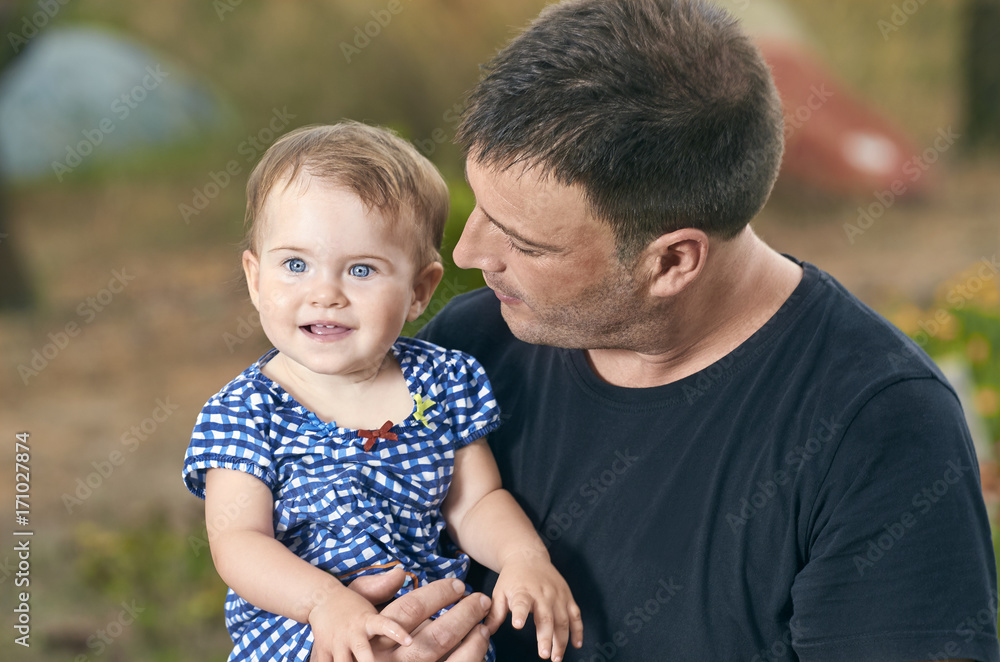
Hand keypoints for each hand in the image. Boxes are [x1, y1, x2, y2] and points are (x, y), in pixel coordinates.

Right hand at [308, 584, 411, 661]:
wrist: (320, 600)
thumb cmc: (353, 605)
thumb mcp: (371, 595)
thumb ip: (387, 588)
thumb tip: (401, 572)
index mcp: (367, 620)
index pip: (384, 625)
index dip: (396, 632)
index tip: (409, 641)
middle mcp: (352, 633)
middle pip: (362, 652)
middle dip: (369, 661)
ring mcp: (337, 644)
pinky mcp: (322, 652)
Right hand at [349, 568, 491, 661]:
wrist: (338, 660)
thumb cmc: (348, 630)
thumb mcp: (354, 607)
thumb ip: (375, 588)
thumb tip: (401, 573)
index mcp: (373, 633)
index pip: (412, 608)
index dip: (439, 594)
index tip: (458, 585)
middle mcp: (386, 658)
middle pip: (434, 635)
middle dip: (463, 615)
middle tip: (481, 600)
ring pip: (441, 659)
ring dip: (470, 642)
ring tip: (484, 626)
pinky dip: (467, 660)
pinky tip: (478, 648)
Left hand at [486, 551, 582, 661]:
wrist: (528, 556)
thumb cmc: (512, 578)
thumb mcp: (499, 592)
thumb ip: (495, 613)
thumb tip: (485, 632)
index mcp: (523, 591)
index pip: (521, 603)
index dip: (520, 614)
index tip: (517, 625)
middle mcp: (542, 593)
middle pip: (546, 617)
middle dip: (546, 637)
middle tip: (544, 655)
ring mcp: (557, 595)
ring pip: (563, 620)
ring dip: (561, 640)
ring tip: (557, 658)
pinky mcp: (567, 596)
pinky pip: (576, 615)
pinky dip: (578, 630)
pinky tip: (577, 644)